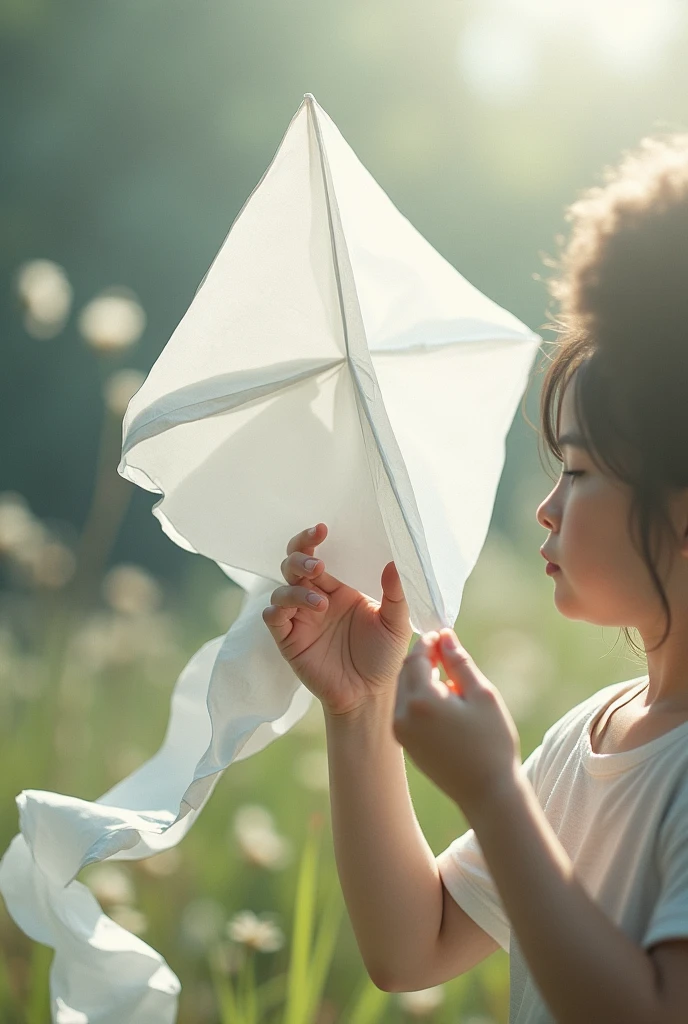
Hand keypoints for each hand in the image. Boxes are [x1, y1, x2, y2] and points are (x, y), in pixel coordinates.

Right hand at [262, 523, 412, 717]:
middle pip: (292, 565)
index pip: (318, 555)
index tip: (322, 529)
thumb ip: (396, 593)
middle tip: (318, 565)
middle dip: (299, 557)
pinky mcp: (288, 640)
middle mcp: (315, 598)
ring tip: (321, 602)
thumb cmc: (383, 656)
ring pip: (281, 590)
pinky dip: (278, 611)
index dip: (313, 539)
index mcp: (339, 587)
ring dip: (296, 590)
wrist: (369, 695)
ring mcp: (300, 619)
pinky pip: (272, 618)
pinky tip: (297, 614)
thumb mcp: (396, 623)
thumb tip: (395, 561)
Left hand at [392, 628, 521, 824]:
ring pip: (404, 691)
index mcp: (421, 700)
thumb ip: (459, 662)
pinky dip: (419, 699)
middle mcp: (403, 716)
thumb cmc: (492, 742)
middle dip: (424, 660)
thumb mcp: (482, 695)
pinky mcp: (405, 745)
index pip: (416, 658)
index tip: (443, 636)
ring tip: (450, 681)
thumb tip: (444, 635)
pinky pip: (405, 710)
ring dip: (421, 679)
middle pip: (406, 672)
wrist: (487, 793)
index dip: (429, 643)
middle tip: (447, 655)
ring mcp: (401, 732)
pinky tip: (443, 703)